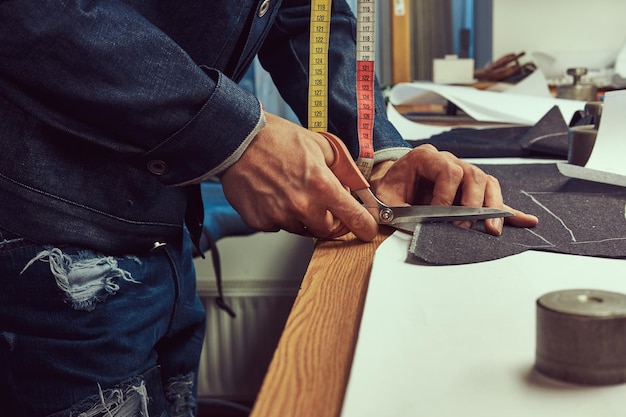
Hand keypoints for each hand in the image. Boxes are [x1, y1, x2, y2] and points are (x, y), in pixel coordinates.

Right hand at [219, 113, 377, 240]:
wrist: (238, 140)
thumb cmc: (277, 139)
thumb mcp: (322, 145)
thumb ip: (344, 169)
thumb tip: (358, 187)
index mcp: (321, 186)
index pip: (353, 217)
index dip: (364, 227)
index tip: (366, 230)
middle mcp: (302, 205)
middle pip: (327, 230)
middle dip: (327, 218)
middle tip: (317, 199)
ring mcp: (280, 216)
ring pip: (301, 229)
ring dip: (301, 216)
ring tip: (289, 190)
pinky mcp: (261, 221)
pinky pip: (278, 226)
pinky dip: (279, 214)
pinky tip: (272, 194)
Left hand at [368, 144, 538, 235]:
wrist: (388, 183)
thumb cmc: (388, 189)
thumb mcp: (386, 199)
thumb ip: (400, 211)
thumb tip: (421, 228)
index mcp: (426, 157)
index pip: (448, 171)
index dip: (447, 196)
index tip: (440, 217)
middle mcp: (448, 160)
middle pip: (473, 175)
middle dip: (472, 204)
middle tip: (463, 227)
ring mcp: (462, 172)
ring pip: (486, 183)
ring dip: (492, 207)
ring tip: (492, 229)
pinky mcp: (470, 189)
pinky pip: (493, 195)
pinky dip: (508, 210)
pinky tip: (526, 221)